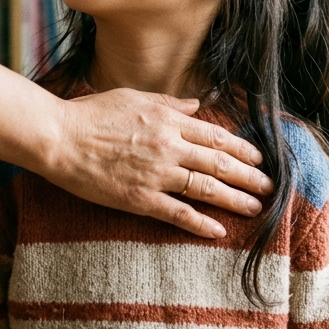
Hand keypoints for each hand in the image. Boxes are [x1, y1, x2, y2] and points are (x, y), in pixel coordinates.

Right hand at [38, 88, 273, 237]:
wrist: (59, 138)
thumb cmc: (91, 114)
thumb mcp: (133, 98)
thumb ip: (169, 103)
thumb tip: (197, 106)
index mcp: (167, 120)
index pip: (215, 135)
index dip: (241, 149)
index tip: (258, 159)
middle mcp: (168, 146)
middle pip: (218, 163)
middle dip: (249, 177)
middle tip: (269, 188)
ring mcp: (155, 174)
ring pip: (206, 188)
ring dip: (235, 200)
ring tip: (256, 208)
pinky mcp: (139, 199)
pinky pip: (177, 214)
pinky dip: (200, 223)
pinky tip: (218, 231)